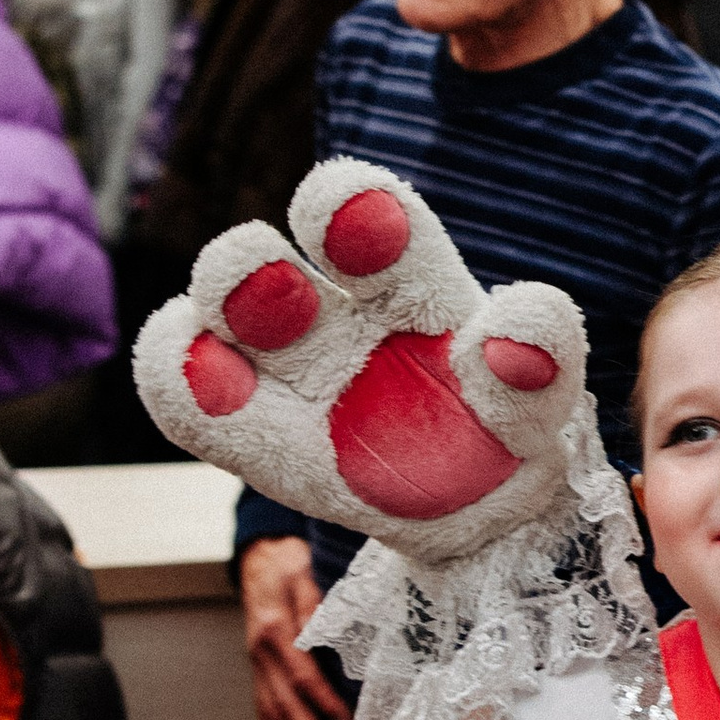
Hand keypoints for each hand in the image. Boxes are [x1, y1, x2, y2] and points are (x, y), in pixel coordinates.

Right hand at [135, 161, 589, 565]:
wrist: (480, 511)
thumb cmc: (505, 428)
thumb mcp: (539, 397)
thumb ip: (537, 357)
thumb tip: (507, 332)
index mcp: (407, 283)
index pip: (369, 221)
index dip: (355, 208)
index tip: (362, 216)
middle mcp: (333, 314)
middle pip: (273, 265)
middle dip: (255, 273)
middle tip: (272, 284)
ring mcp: (284, 373)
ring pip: (226, 316)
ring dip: (219, 318)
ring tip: (221, 349)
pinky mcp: (254, 434)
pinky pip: (192, 393)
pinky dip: (180, 377)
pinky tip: (195, 370)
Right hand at [240, 536, 352, 719]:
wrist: (262, 557)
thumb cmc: (292, 562)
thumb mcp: (306, 573)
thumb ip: (314, 602)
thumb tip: (323, 630)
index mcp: (277, 630)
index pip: (302, 676)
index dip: (324, 702)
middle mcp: (262, 650)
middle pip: (283, 701)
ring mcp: (256, 660)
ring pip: (270, 708)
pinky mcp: (257, 665)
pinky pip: (260, 702)